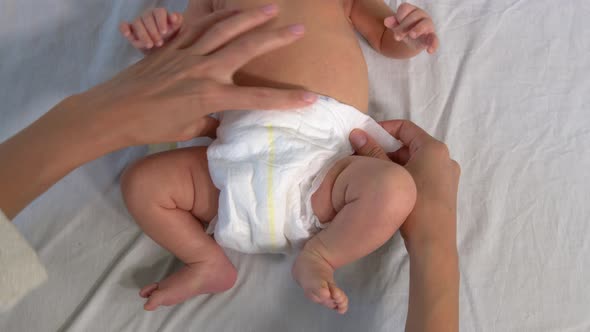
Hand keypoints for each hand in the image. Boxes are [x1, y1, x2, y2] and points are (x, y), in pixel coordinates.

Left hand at [80, 5, 314, 145]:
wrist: (111, 112)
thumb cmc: (149, 127)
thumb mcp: (187, 130)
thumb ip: (210, 122)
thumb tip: (223, 123)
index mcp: (209, 97)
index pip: (256, 99)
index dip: (286, 100)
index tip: (311, 98)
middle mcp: (202, 71)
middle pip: (245, 49)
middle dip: (275, 38)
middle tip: (298, 28)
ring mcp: (186, 54)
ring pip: (223, 28)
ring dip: (249, 16)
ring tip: (270, 7)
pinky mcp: (172, 45)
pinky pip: (198, 25)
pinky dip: (216, 15)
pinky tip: (230, 10)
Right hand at [120, 8, 183, 51]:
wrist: (162, 48)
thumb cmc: (170, 36)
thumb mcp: (176, 30)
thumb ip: (177, 21)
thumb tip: (175, 17)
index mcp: (159, 13)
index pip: (159, 12)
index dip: (161, 21)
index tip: (164, 32)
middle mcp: (147, 15)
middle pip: (147, 18)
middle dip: (153, 31)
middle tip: (159, 43)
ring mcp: (137, 22)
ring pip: (137, 23)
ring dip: (143, 34)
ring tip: (150, 45)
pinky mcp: (130, 30)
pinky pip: (123, 26)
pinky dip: (124, 29)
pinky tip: (127, 34)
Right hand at [349, 120, 458, 251]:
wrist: (434, 241)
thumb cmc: (415, 205)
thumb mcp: (390, 175)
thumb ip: (371, 152)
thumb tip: (356, 133)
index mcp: (434, 148)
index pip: (405, 128)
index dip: (383, 129)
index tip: (365, 137)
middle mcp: (445, 157)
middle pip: (410, 145)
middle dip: (386, 149)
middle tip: (365, 157)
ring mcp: (447, 175)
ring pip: (415, 160)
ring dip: (394, 163)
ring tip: (373, 173)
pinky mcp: (445, 190)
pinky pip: (422, 173)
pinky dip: (405, 174)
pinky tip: (389, 186)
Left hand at [384, 3, 438, 53]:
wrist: (412, 40)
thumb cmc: (405, 28)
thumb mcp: (397, 26)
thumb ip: (392, 23)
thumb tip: (386, 21)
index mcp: (411, 10)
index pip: (405, 9)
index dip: (399, 16)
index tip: (395, 24)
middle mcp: (421, 16)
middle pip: (414, 16)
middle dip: (404, 26)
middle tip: (396, 37)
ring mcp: (428, 26)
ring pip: (425, 24)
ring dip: (418, 29)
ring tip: (411, 35)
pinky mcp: (431, 37)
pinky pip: (435, 40)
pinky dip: (433, 45)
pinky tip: (429, 51)